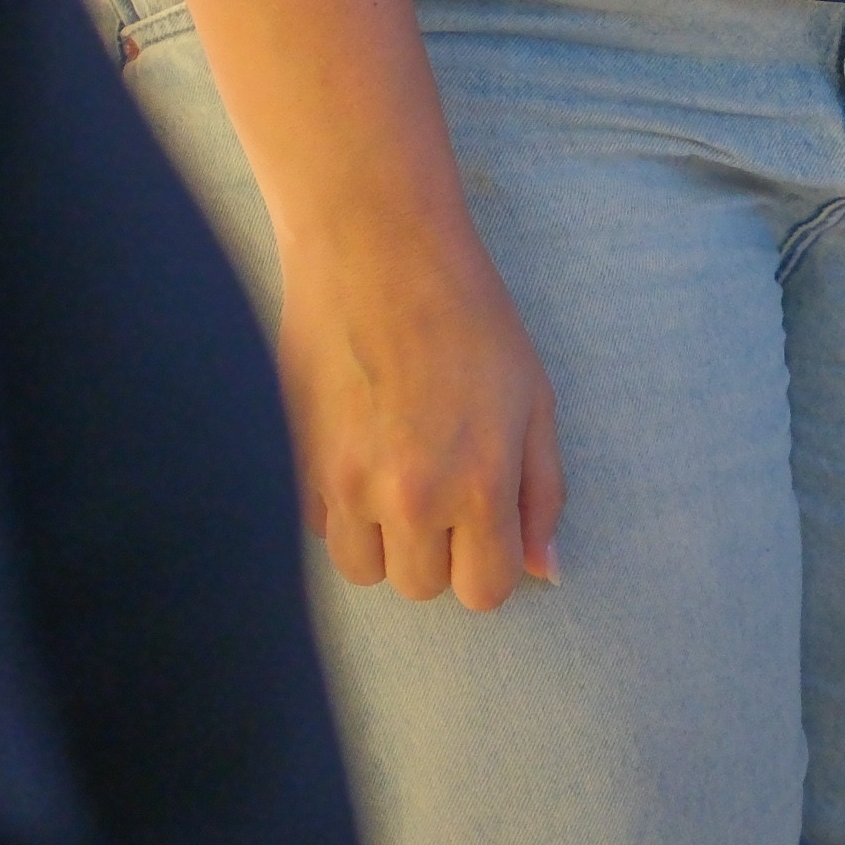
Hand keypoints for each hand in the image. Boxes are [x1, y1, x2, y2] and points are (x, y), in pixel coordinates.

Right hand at [274, 218, 563, 610]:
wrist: (375, 253)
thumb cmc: (469, 319)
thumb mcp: (533, 398)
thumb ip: (542, 492)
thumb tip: (545, 571)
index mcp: (479, 484)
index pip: (485, 591)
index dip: (492, 564)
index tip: (488, 527)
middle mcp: (410, 499)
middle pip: (424, 587)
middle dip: (441, 550)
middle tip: (447, 484)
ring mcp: (346, 487)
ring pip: (368, 572)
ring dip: (388, 540)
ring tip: (401, 473)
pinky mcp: (299, 468)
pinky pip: (323, 530)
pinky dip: (343, 511)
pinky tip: (363, 452)